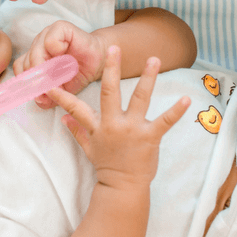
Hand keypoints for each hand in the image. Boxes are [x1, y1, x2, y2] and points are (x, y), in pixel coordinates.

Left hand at [13, 20, 106, 108]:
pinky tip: (67, 56)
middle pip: (27, 63)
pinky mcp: (60, 27)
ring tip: (63, 73)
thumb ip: (48, 96)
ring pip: (35, 54)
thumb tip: (39, 99)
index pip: (20, 68)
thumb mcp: (61, 90)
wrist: (100, 61)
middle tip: (56, 86)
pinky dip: (57, 51)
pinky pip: (50, 41)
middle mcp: (38, 43)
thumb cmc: (78, 73)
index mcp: (34, 55)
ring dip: (49, 69)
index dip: (30, 82)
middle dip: (41, 80)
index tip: (44, 91)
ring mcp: (47, 34)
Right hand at [46, 46, 190, 189]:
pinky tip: (187, 99)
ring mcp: (133, 130)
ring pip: (140, 99)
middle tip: (114, 48)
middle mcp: (114, 124)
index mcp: (98, 126)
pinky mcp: (150, 137)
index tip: (49, 82)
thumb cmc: (107, 166)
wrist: (123, 187)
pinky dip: (177, 111)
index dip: (62, 95)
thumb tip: (63, 118)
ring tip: (154, 59)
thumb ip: (77, 130)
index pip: (76, 107)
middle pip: (111, 92)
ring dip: (147, 78)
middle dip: (112, 69)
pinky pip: (165, 121)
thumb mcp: (89, 147)